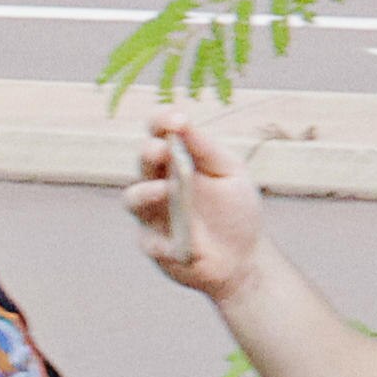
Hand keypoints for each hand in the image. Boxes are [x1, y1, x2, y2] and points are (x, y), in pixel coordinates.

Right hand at [125, 109, 262, 300]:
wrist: (243, 257)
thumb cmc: (235, 210)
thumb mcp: (230, 172)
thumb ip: (206, 149)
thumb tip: (183, 122)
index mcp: (177, 159)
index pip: (159, 132)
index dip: (161, 121)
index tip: (176, 119)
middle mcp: (158, 182)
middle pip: (143, 162)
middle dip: (149, 153)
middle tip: (163, 150)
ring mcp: (153, 214)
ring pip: (133, 199)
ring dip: (145, 192)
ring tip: (164, 190)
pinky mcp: (154, 246)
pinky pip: (150, 241)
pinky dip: (162, 241)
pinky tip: (176, 243)